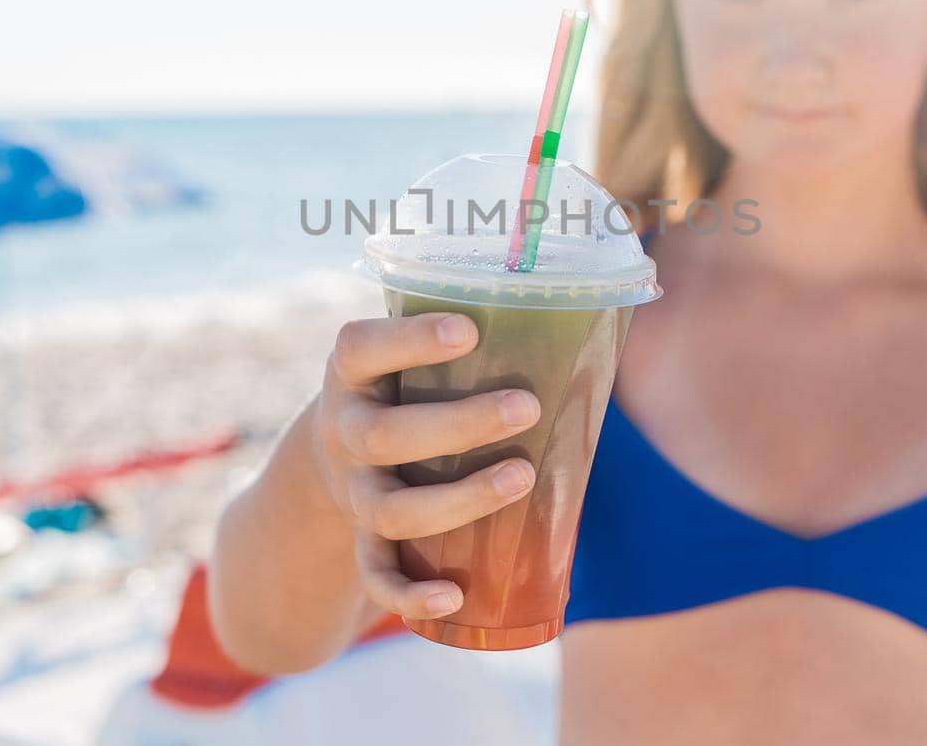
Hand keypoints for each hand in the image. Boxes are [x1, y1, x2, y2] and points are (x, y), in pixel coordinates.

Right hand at [312, 311, 540, 619]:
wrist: (342, 451)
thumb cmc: (408, 387)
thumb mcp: (414, 355)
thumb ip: (472, 339)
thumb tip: (584, 328)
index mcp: (352, 373)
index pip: (361, 347)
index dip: (409, 339)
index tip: (470, 329)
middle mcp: (344, 432)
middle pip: (385, 435)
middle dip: (460, 425)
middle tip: (527, 407)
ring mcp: (352, 491)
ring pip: (390, 509)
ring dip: (458, 500)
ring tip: (523, 475)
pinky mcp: (364, 541)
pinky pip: (377, 577)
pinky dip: (408, 595)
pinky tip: (452, 598)